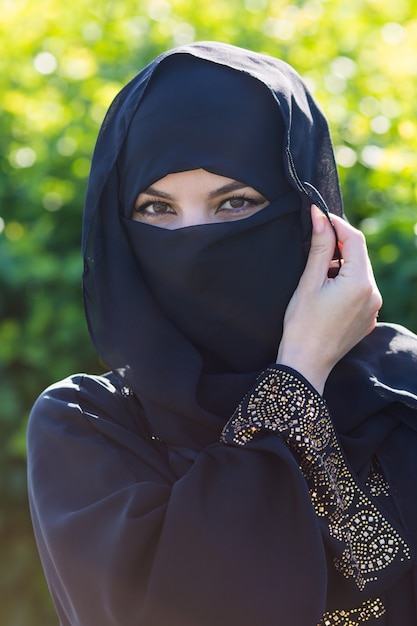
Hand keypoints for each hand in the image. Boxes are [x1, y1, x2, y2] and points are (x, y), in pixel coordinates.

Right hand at [276, 204, 381, 393]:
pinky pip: (360, 291)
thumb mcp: (309, 282)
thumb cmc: (302, 324)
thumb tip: (320, 216)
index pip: (355, 239)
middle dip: (339, 245)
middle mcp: (373, 294)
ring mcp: (373, 308)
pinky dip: (345, 283)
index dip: (338, 224)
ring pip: (360, 273)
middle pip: (360, 256)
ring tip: (317, 274)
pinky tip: (325, 292)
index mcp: (360, 282)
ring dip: (341, 265)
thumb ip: (319, 246)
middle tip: (314, 242)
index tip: (319, 216)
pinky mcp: (368, 319)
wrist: (305, 364)